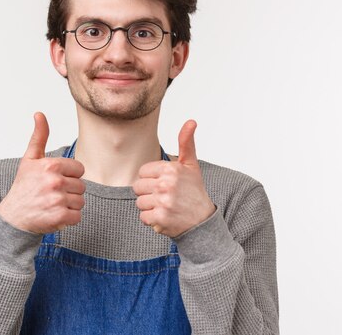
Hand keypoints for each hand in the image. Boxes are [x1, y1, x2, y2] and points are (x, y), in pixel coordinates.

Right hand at [0, 112, 85, 233]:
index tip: (55, 180)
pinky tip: (54, 215)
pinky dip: (68, 218)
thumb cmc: (23, 187)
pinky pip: (77, 216)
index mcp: (51, 165)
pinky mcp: (60, 217)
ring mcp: (58, 200)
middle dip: (69, 191)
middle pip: (81, 186)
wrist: (12, 217)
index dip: (69, 176)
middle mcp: (55, 181)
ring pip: (80, 201)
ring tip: (53, 204)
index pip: (79, 169)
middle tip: (52, 194)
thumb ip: (39, 137)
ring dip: (69, 205)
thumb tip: (39, 114)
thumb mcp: (30, 160)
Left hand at [133, 120, 215, 237]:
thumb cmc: (194, 192)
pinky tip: (165, 217)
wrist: (203, 221)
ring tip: (166, 206)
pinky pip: (143, 217)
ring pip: (139, 202)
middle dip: (149, 193)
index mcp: (171, 169)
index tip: (166, 184)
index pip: (142, 172)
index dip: (152, 179)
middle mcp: (166, 184)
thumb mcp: (191, 165)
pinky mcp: (160, 218)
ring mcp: (163, 202)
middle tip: (166, 197)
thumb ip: (186, 142)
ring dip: (150, 207)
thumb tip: (191, 121)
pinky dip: (152, 220)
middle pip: (138, 187)